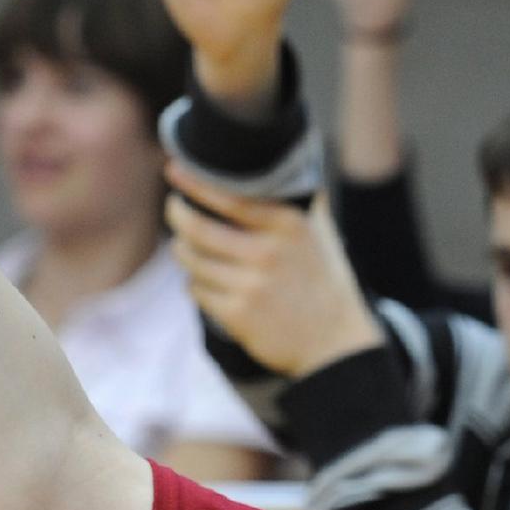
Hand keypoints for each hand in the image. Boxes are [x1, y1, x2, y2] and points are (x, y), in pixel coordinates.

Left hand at [163, 164, 383, 378]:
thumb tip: (305, 166)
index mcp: (289, 226)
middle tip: (174, 209)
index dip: (195, 182)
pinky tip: (205, 280)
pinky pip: (196, 290)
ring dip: (183, 251)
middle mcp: (268, 253)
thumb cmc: (328, 283)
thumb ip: (312, 202)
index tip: (174, 170)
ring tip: (187, 246)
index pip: (230, 196)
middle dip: (177, 215)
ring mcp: (251, 286)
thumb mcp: (326, 236)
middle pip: (198, 228)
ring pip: (192, 260)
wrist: (335, 343)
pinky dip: (195, 283)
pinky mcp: (237, 316)